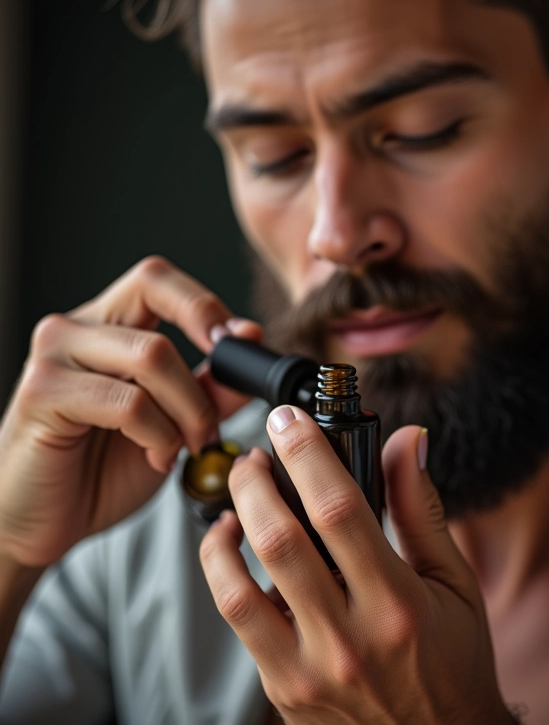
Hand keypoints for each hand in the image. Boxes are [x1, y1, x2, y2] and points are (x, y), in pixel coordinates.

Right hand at [0, 256, 261, 568]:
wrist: (46, 523)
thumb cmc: (102, 470)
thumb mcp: (175, 422)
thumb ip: (211, 385)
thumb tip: (251, 339)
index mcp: (106, 326)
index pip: (157, 278)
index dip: (204, 303)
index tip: (238, 342)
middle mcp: (75, 329)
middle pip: (154, 293)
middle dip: (206, 354)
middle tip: (221, 405)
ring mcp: (54, 357)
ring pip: (152, 354)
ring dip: (189, 408)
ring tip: (190, 444)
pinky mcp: (44, 395)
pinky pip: (128, 402)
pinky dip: (159, 434)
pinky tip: (158, 457)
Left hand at [200, 406, 512, 723]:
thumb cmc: (453, 661)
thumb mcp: (453, 580)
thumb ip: (420, 507)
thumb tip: (408, 440)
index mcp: (398, 603)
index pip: (339, 509)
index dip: (308, 454)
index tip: (290, 421)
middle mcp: (350, 639)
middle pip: (280, 540)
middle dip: (256, 479)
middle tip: (258, 449)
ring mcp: (309, 669)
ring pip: (242, 583)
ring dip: (232, 520)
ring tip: (239, 490)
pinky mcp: (282, 687)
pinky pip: (237, 619)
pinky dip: (223, 569)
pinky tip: (232, 542)